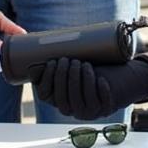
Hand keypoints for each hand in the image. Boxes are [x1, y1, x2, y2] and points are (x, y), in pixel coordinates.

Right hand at [27, 56, 147, 119]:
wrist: (113, 79)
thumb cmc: (87, 69)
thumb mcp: (73, 64)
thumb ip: (58, 56)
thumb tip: (34, 35)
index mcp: (59, 100)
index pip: (45, 94)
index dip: (47, 79)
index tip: (52, 61)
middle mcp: (72, 110)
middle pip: (63, 97)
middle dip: (64, 77)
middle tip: (69, 59)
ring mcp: (89, 112)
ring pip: (82, 100)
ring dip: (82, 81)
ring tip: (85, 63)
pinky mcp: (105, 109)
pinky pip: (102, 103)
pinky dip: (101, 91)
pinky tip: (101, 79)